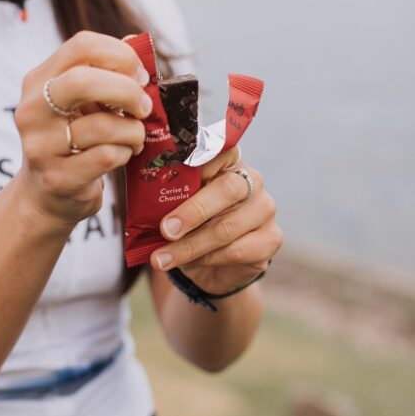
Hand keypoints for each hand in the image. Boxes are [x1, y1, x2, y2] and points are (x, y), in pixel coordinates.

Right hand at [14, 31, 151, 227]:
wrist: (47, 194)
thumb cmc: (74, 138)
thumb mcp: (82, 102)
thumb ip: (106, 73)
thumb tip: (137, 44)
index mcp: (39, 80)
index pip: (81, 45)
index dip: (120, 55)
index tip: (139, 75)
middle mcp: (32, 109)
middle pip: (83, 81)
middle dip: (127, 91)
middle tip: (144, 106)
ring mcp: (40, 145)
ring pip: (102, 126)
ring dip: (133, 131)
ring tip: (135, 137)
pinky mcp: (57, 177)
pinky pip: (106, 157)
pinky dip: (125, 153)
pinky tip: (122, 155)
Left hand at [150, 148, 282, 294]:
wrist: (212, 264)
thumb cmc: (191, 224)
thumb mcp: (177, 204)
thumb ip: (170, 194)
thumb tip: (143, 199)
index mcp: (229, 161)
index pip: (218, 151)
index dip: (197, 160)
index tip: (172, 172)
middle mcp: (253, 180)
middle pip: (228, 189)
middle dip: (193, 211)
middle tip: (165, 229)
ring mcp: (265, 209)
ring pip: (227, 227)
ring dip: (190, 246)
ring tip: (161, 258)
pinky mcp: (271, 239)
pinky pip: (236, 251)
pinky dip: (206, 259)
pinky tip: (187, 264)